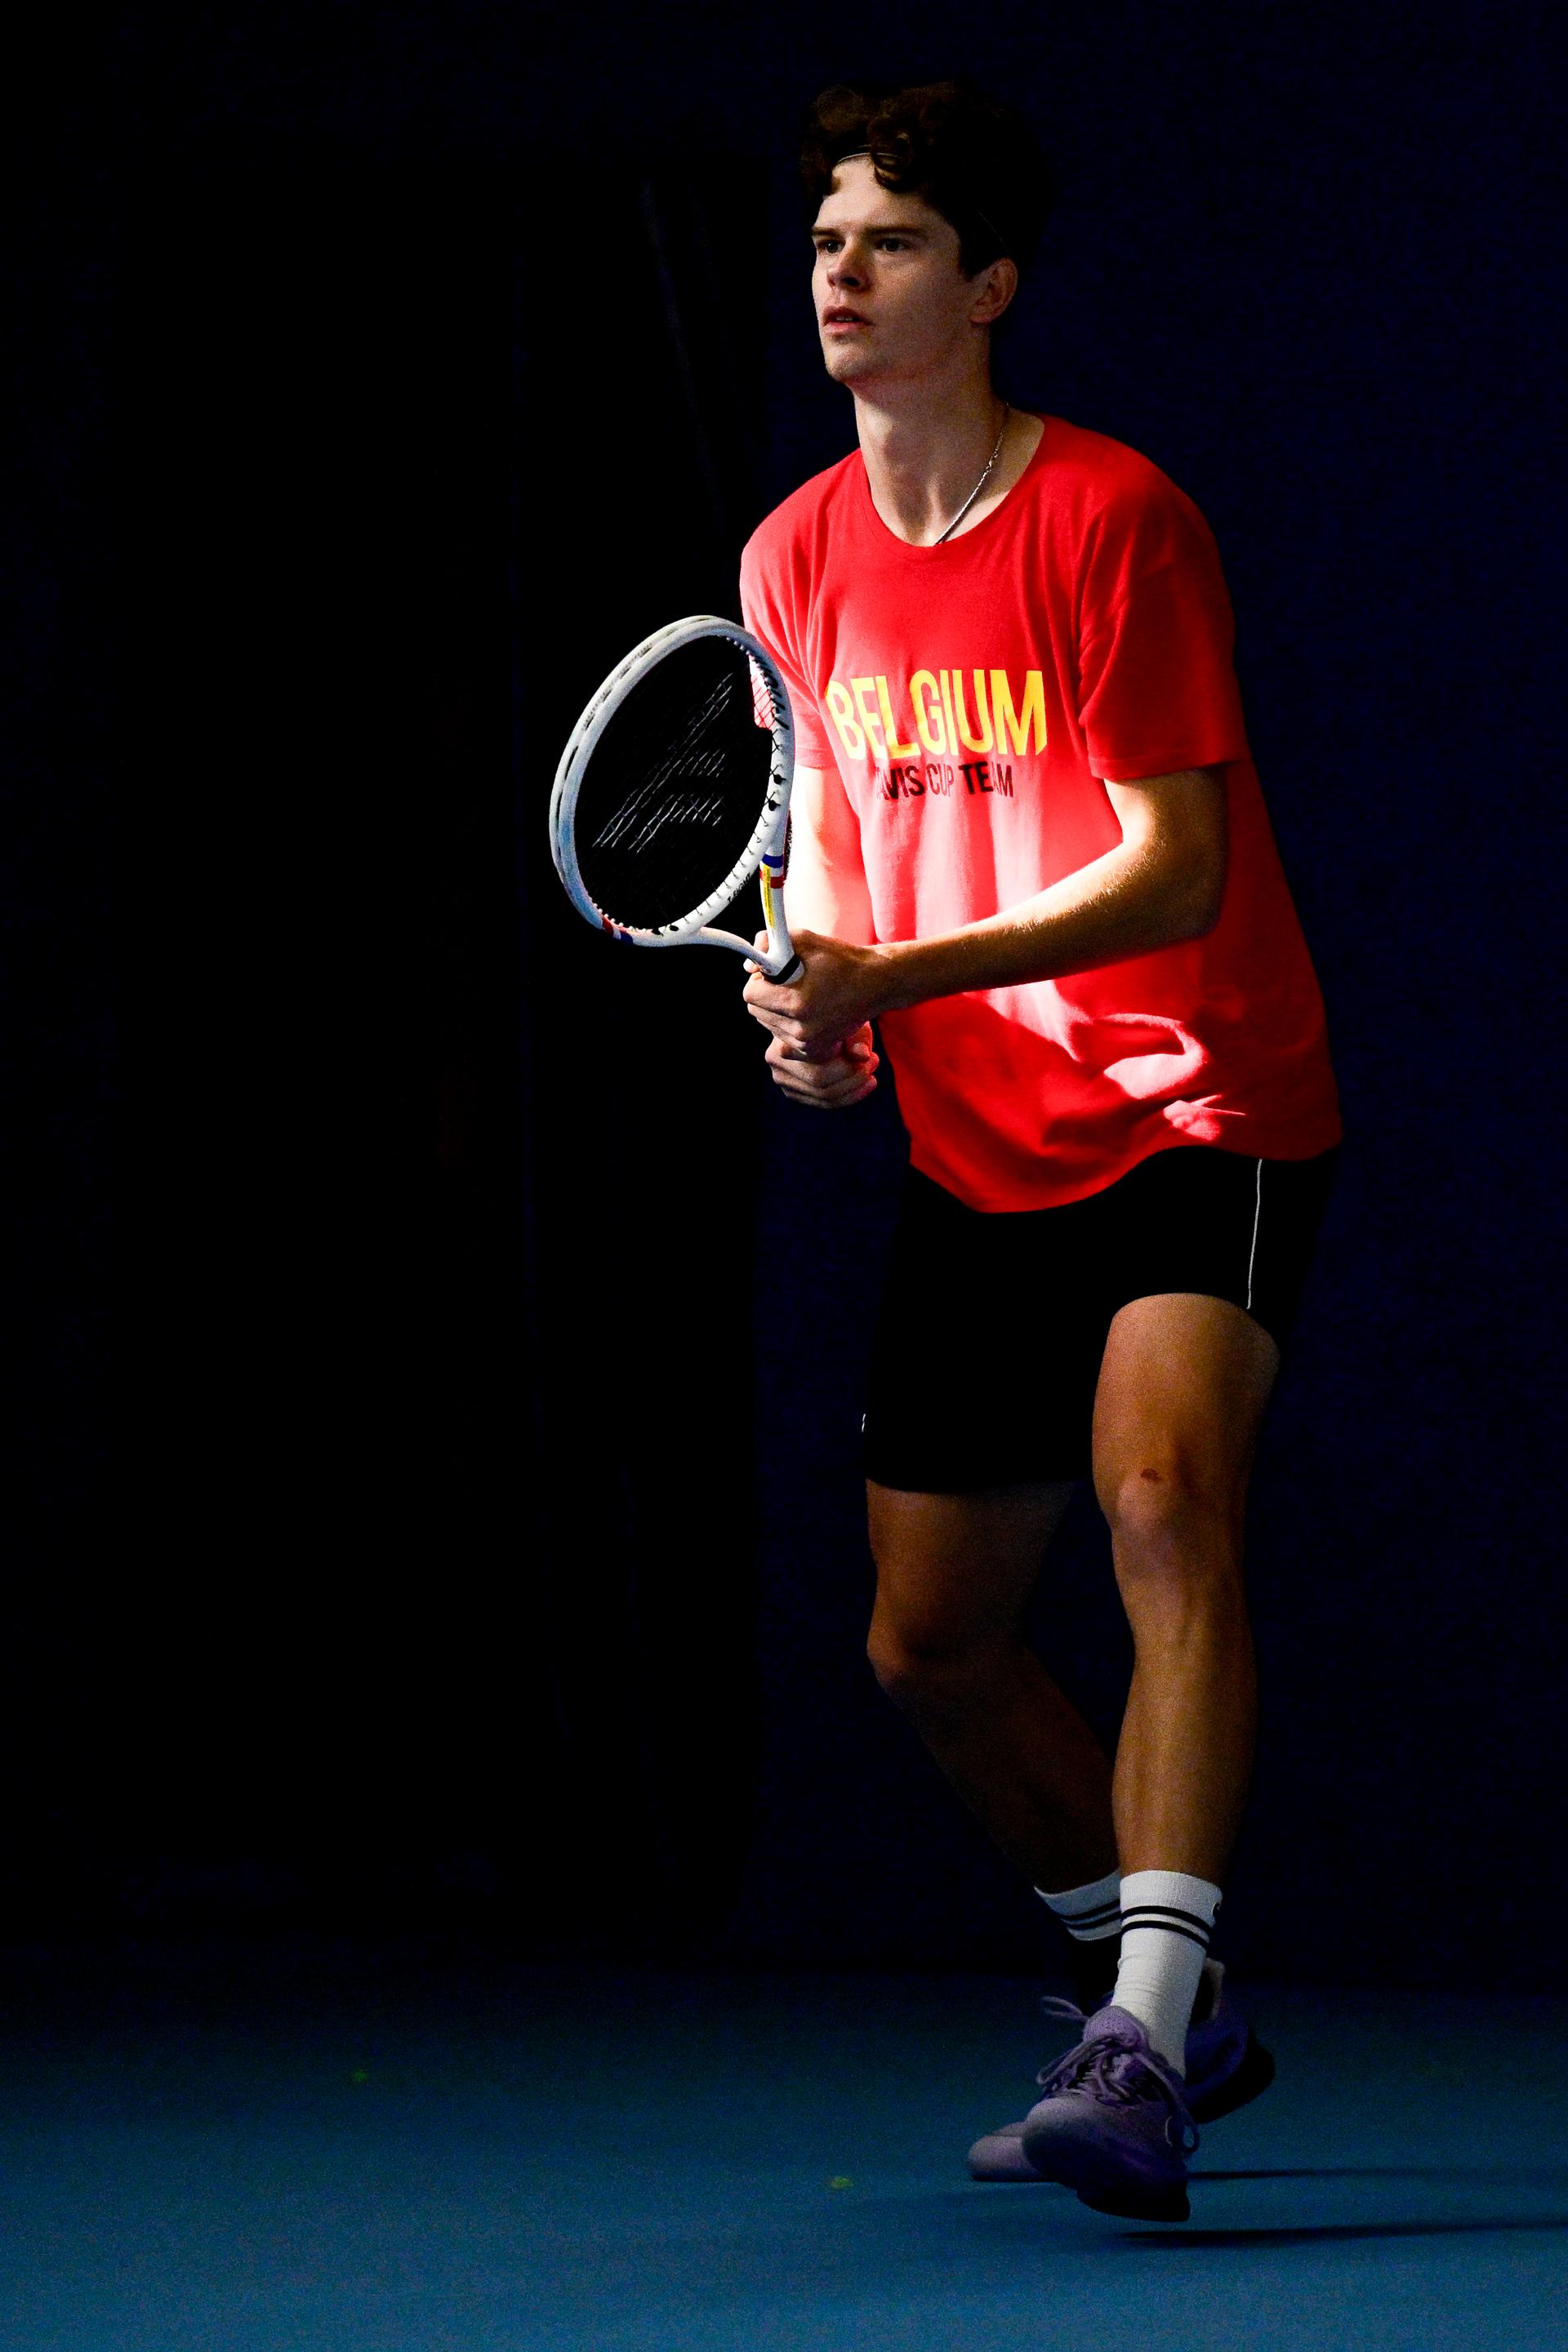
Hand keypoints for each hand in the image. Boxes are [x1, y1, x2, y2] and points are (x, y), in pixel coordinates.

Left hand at [742, 928, 884, 1057]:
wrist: (875, 984)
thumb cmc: (841, 959)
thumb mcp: (805, 940)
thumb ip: (771, 944)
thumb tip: (749, 965)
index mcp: (796, 1002)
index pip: (750, 995)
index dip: (759, 979)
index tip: (774, 972)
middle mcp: (800, 1028)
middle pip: (756, 1012)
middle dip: (765, 995)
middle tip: (786, 981)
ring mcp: (807, 1042)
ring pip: (769, 1024)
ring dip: (776, 1009)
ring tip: (801, 994)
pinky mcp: (814, 1049)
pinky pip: (784, 1036)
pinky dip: (788, 1023)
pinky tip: (807, 1009)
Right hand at [763, 1021, 879, 1109]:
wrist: (815, 1015)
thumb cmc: (836, 1013)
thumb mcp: (851, 1018)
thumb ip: (857, 1036)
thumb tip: (862, 1055)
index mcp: (785, 1036)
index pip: (820, 1062)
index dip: (851, 1066)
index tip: (872, 1057)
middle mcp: (775, 1059)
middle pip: (819, 1082)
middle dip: (853, 1078)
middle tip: (875, 1064)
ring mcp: (780, 1077)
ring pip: (822, 1096)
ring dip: (853, 1089)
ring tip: (870, 1074)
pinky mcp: (790, 1090)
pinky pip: (821, 1102)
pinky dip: (846, 1097)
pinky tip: (862, 1086)